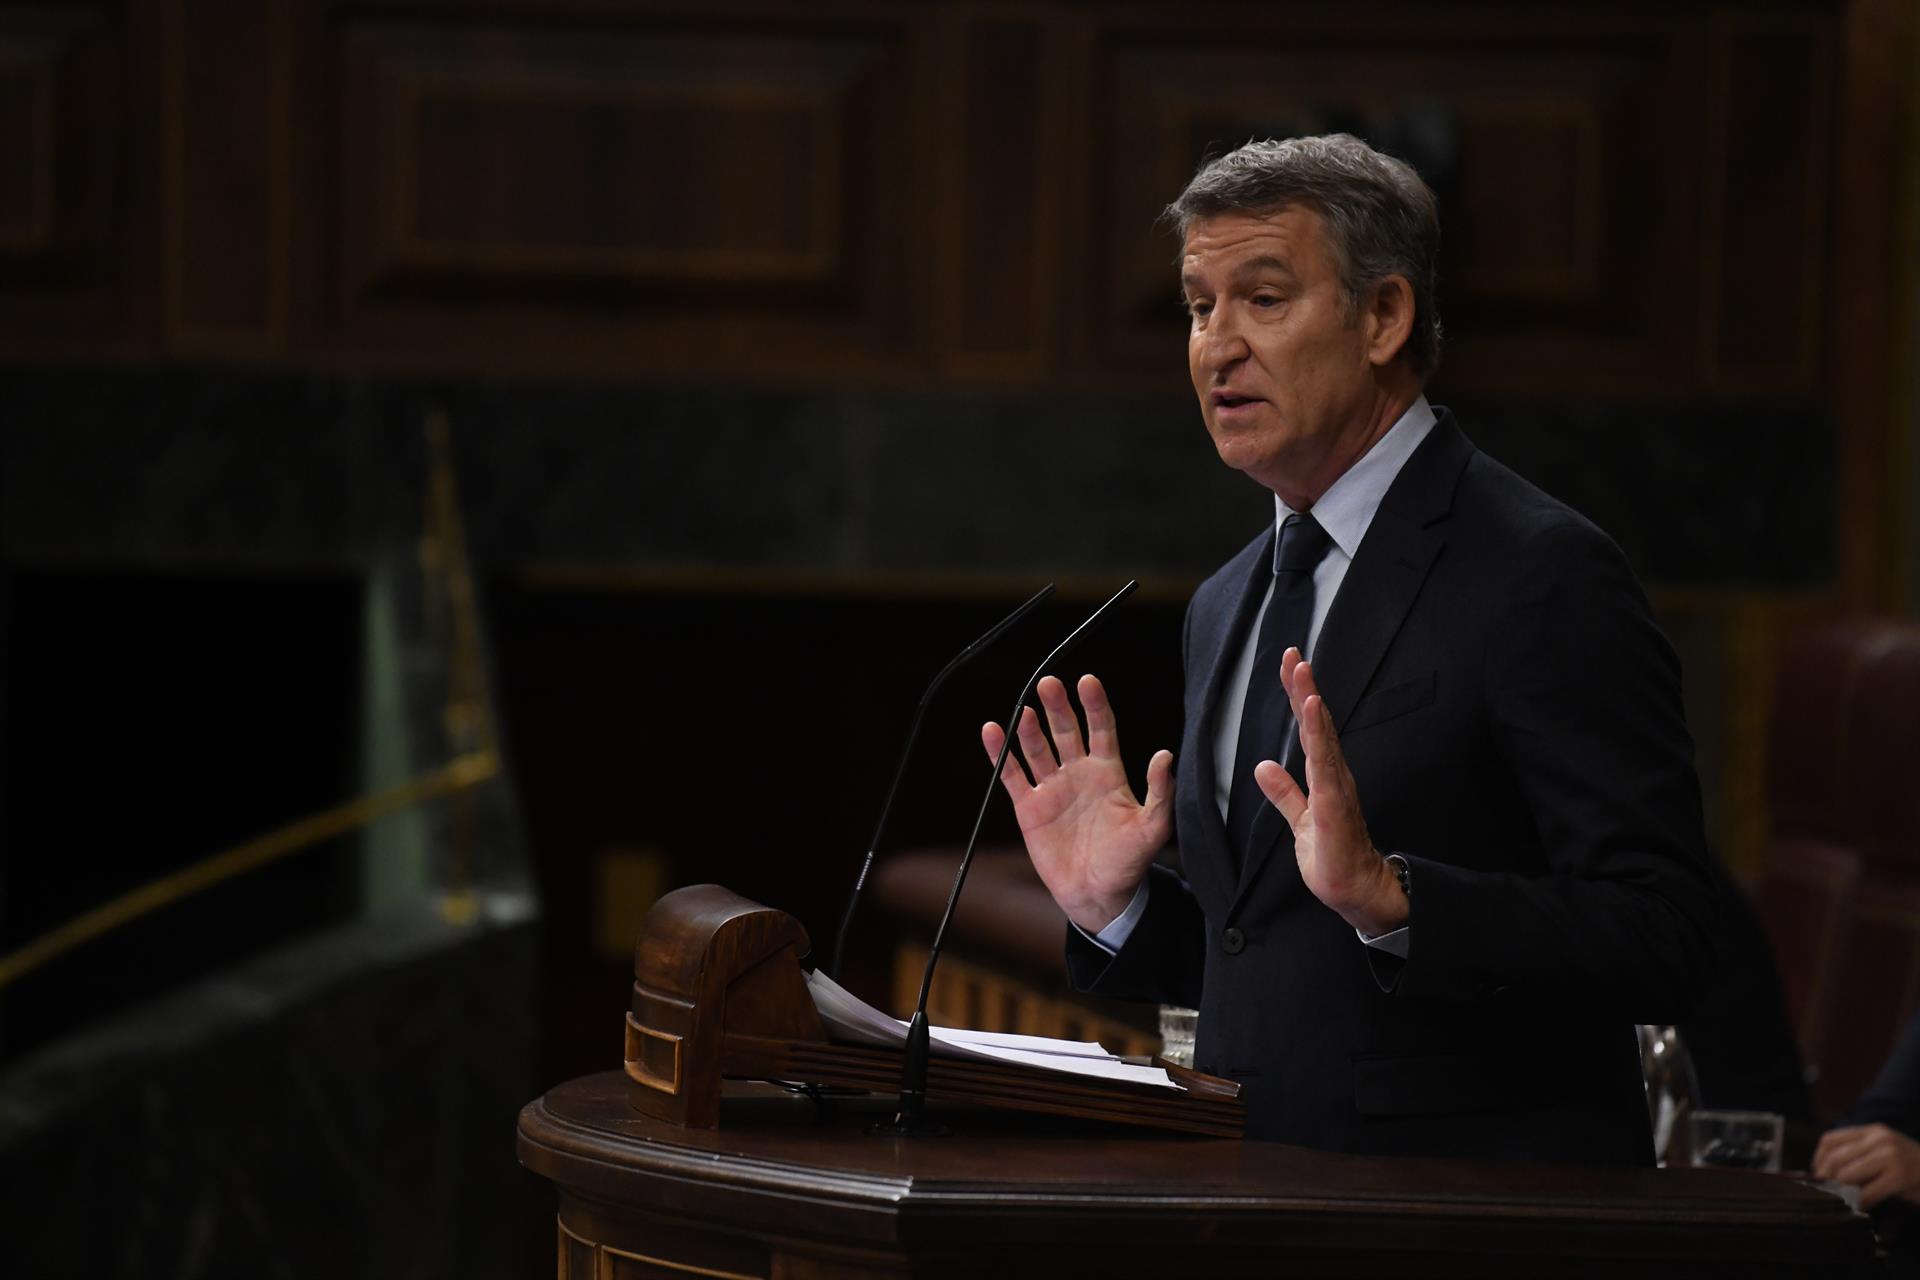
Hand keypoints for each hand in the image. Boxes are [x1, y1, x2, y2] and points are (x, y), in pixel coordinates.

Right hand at [982, 674, 1172, 933]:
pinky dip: (1000, 752)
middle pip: (1065, 730)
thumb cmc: (1128, 862)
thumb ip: (1159, 792)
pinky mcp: (1029, 807)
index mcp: (1108, 773)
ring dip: (1029, 727)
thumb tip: (1165, 755)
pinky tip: (992, 730)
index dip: (1095, 705)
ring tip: (1025, 709)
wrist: (1097, 895)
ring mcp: (1052, 788)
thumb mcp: (1152, 828)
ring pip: (1037, 748)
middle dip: (1058, 707)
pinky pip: (1011, 774)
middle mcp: (1078, 773)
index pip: (1101, 729)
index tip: (1088, 681)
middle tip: (1049, 683)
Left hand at [1254, 649, 1406, 935]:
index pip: (1308, 729)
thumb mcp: (1300, 822)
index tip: (1289, 666)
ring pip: (1322, 737)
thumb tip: (1263, 765)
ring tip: (1302, 671)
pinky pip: (1325, 764)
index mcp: (1324, 777)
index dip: (1297, 697)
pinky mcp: (1335, 805)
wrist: (1356, 891)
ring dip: (1311, 703)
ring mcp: (1336, 788)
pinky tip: (1312, 711)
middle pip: (1316, 723)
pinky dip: (1318, 734)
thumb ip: (1284, 793)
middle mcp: (1333, 775)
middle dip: (1304, 688)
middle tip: (1294, 653)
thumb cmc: (1333, 858)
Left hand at [1813, 1123, 1919, 1207]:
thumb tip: (1824, 1172)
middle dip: (1826, 1179)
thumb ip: (1860, 1155)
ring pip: (1847, 1175)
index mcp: (1872, 1131)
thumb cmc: (1912, 1167)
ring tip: (1842, 1200)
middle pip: (1835, 1158)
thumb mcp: (1884, 1153)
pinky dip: (1858, 1202)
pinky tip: (1859, 1207)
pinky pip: (1867, 1192)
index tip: (1818, 1177)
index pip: (1830, 1140)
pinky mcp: (1899, 1176)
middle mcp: (1879, 1139)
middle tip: (1827, 1193)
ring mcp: (1890, 1156)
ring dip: (1840, 1191)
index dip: (1818, 1160)